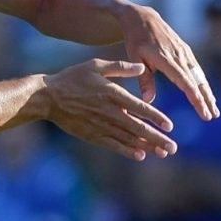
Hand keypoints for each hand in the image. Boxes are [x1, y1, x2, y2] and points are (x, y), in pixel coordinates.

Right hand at [41, 59, 177, 160]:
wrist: (48, 97)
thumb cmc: (73, 78)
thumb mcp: (96, 65)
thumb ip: (121, 67)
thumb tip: (141, 66)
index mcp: (112, 94)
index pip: (140, 108)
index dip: (156, 118)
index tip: (170, 126)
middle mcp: (109, 112)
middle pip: (138, 128)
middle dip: (157, 139)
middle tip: (173, 147)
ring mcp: (100, 125)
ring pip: (128, 139)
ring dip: (147, 147)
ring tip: (162, 153)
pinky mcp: (92, 134)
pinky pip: (113, 145)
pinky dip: (127, 150)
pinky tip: (140, 155)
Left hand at [115, 4, 219, 120]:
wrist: (142, 17)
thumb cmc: (135, 39)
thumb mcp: (135, 57)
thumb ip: (144, 80)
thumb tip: (148, 101)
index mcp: (165, 58)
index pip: (184, 81)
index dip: (195, 97)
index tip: (203, 111)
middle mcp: (178, 55)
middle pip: (196, 81)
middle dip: (205, 99)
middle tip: (212, 116)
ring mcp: (184, 52)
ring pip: (199, 76)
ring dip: (207, 93)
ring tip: (214, 110)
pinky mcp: (185, 50)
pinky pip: (197, 69)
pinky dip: (203, 83)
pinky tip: (207, 93)